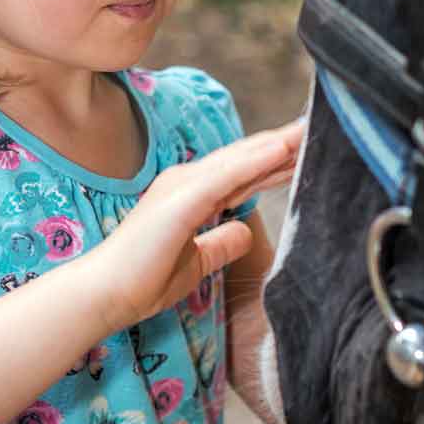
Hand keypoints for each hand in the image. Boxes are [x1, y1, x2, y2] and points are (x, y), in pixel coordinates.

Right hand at [93, 119, 303, 331]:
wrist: (104, 295)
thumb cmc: (142, 281)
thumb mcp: (196, 263)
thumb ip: (220, 243)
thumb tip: (245, 230)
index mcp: (191, 194)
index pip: (244, 173)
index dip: (276, 162)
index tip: (308, 151)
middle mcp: (188, 182)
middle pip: (246, 159)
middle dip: (283, 146)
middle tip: (319, 128)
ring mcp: (183, 186)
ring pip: (241, 159)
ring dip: (277, 144)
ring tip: (310, 129)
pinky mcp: (182, 200)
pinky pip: (226, 176)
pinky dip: (255, 160)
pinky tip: (282, 149)